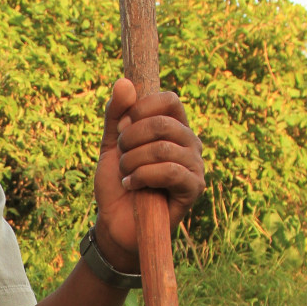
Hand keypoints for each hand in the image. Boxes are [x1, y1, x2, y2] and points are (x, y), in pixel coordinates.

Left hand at [92, 78, 204, 268]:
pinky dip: (143, 176)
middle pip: (162, 123)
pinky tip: (131, 186)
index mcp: (174, 128)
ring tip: (125, 175)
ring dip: (133, 161)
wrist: (115, 223)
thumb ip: (116, 115)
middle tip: (120, 158)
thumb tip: (125, 82)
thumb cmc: (117, 183)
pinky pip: (170, 171)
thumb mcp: (111, 145)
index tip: (121, 130)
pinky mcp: (193, 188)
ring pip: (163, 148)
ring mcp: (194, 165)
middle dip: (130, 140)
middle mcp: (190, 143)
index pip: (168, 100)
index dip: (140, 109)